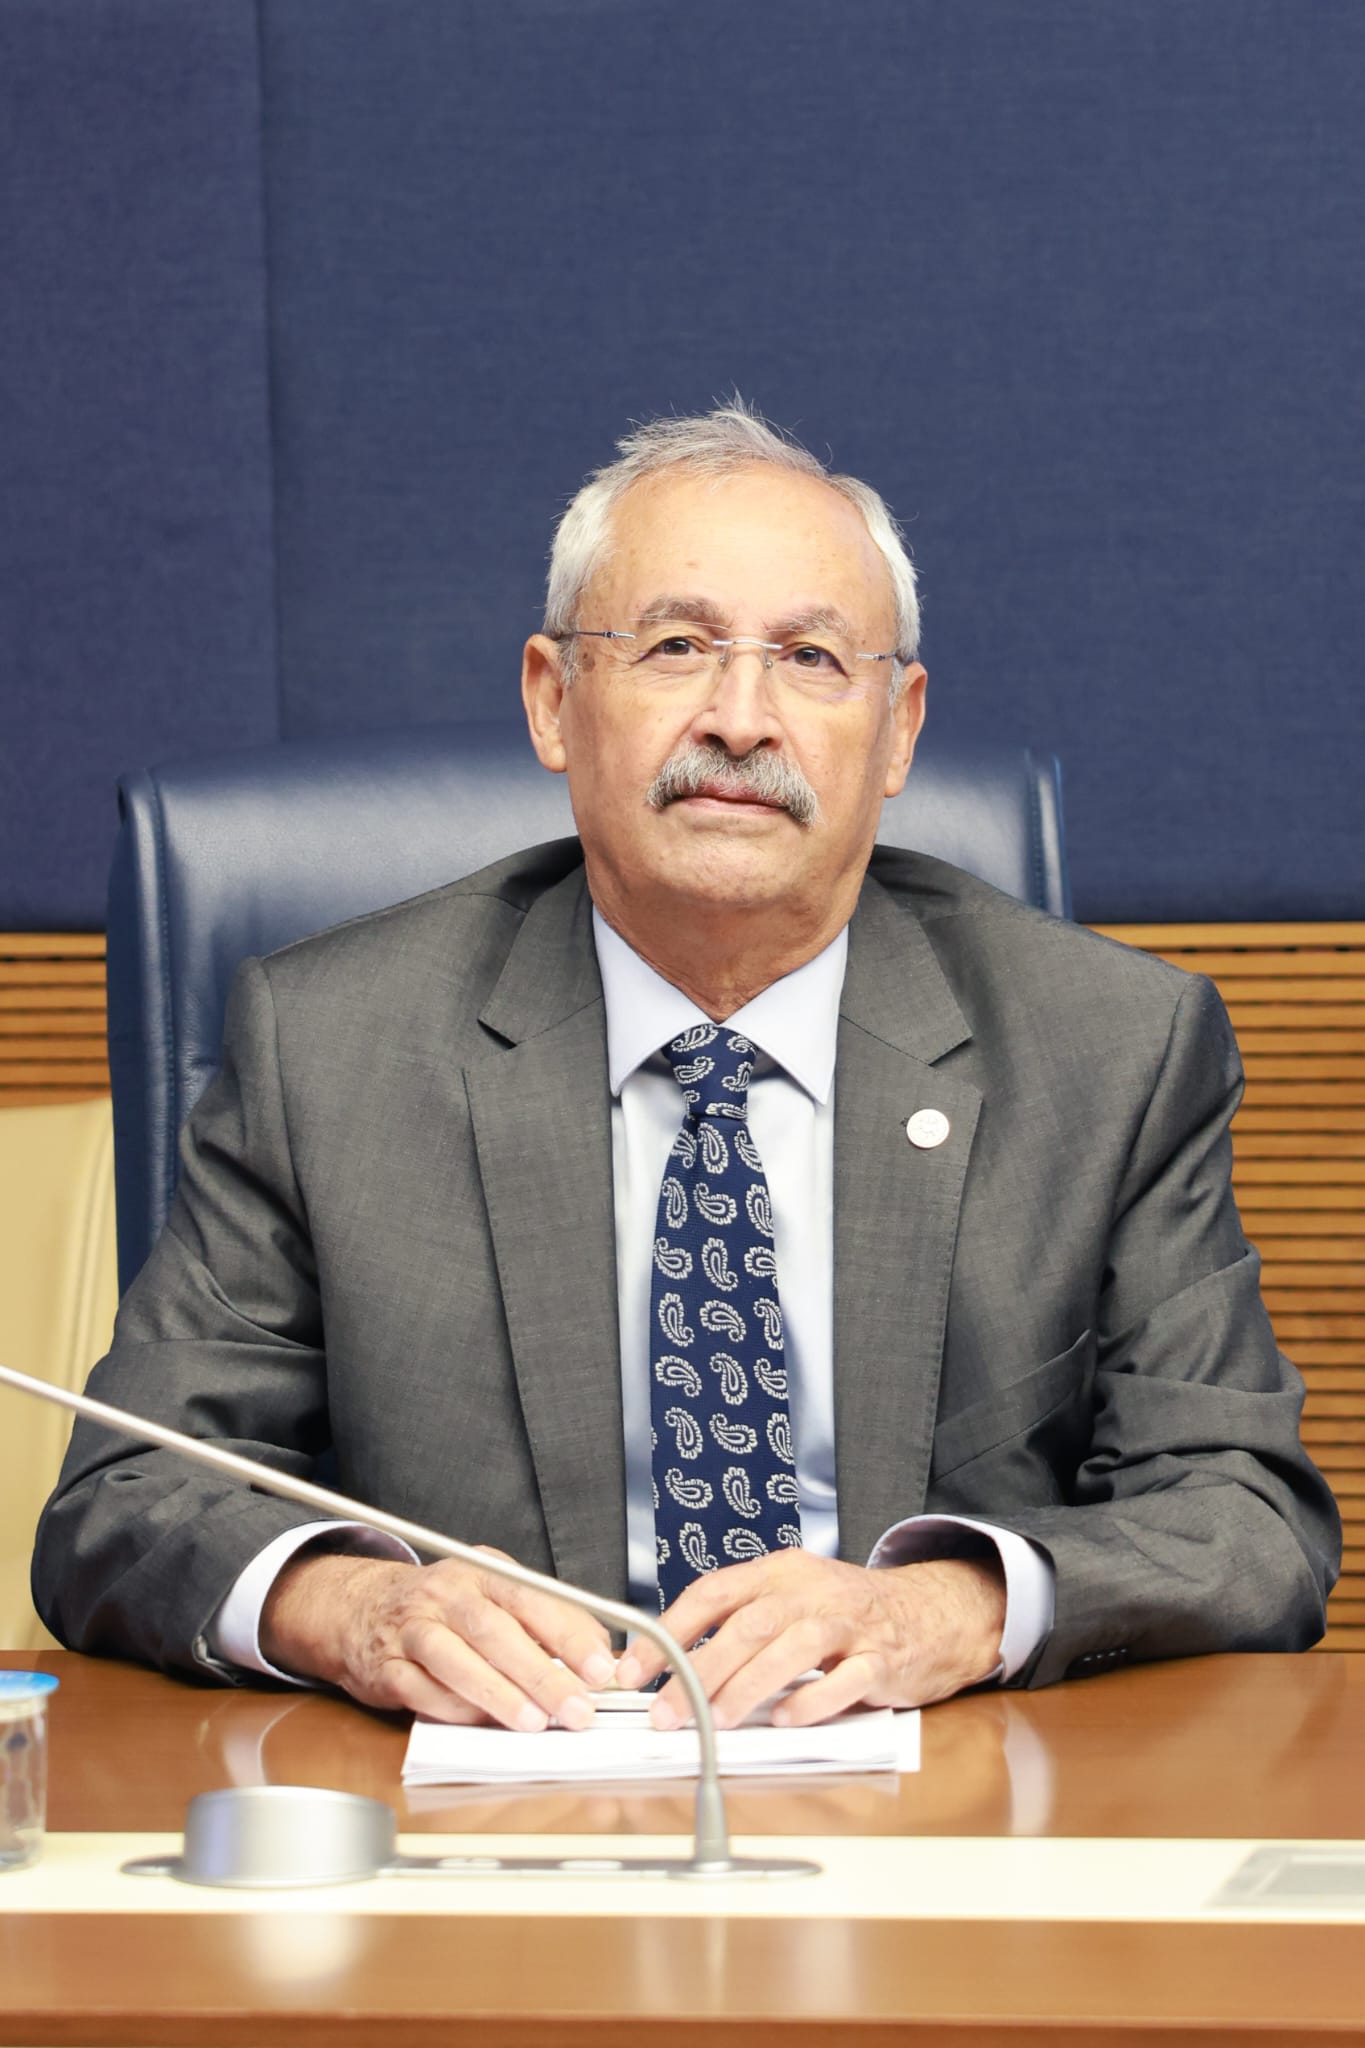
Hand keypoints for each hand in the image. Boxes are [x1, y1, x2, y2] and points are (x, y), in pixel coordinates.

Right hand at [259, 1546, 615, 1728]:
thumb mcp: (494, 1595)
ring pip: (455, 1660)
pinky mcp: (386, 1666)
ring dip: (498, 1694)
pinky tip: (481, 1723)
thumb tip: (599, 1657)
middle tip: (576, 1709)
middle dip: (541, 1674)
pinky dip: (454, 1709)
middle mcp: (446, 1595)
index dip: (569, 1635)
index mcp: (482, 1572)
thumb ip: (546, 1620)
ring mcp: (412, 1629)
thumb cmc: (444, 1608)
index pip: (533, 1599)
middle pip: (496, 1632)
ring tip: (533, 1722)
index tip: (600, 1668)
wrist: (361, 1608)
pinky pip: (421, 1691)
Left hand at [614, 1551, 1005, 1728]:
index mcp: (778, 1572)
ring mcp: (850, 1623)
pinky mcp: (882, 1658)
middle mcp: (810, 1591)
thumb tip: (675, 1667)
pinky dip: (814, 1700)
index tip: (635, 1671)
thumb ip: (741, 1624)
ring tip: (717, 1720)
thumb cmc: (846, 1613)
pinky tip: (788, 1720)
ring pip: (792, 1648)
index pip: (712, 1594)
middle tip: (667, 1712)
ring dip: (748, 1686)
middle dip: (699, 1671)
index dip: (669, 1632)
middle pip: (747, 1625)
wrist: (929, 1611)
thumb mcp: (791, 1598)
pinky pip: (846, 1678)